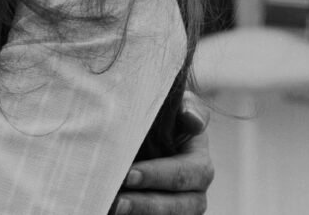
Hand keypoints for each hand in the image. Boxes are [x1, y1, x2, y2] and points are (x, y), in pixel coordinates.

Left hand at [112, 94, 212, 214]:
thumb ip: (189, 107)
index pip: (185, 174)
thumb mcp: (179, 105)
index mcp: (200, 164)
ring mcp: (179, 207)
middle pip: (177, 206)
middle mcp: (195, 192)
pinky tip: (109, 210)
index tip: (129, 174)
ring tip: (111, 208)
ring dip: (138, 213)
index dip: (158, 175)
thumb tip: (192, 118)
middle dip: (146, 204)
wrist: (149, 129)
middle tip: (117, 201)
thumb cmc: (165, 114)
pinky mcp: (161, 212)